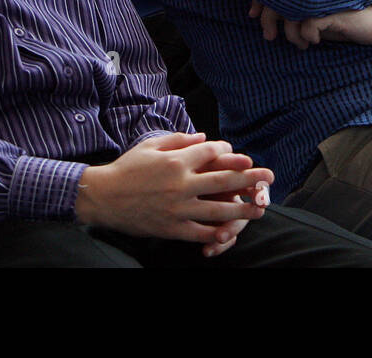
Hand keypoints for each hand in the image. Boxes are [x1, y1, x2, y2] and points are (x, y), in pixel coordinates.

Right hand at [75, 132, 271, 246]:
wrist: (102, 196)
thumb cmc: (127, 168)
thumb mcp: (152, 145)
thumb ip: (180, 140)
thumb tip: (205, 138)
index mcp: (177, 160)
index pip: (213, 153)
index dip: (231, 154)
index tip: (245, 157)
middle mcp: (181, 183)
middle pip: (224, 179)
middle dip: (250, 178)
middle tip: (269, 178)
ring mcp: (177, 207)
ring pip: (217, 209)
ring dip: (242, 209)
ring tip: (258, 209)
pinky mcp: (170, 227)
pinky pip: (199, 232)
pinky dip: (215, 233)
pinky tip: (230, 232)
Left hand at [257, 0, 371, 50]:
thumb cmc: (342, 16)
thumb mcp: (314, 13)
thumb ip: (293, 9)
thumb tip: (263, 17)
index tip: (251, 14)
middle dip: (267, 19)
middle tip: (269, 37)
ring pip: (291, 12)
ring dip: (291, 34)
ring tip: (299, 45)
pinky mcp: (335, 10)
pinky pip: (309, 23)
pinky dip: (306, 35)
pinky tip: (313, 42)